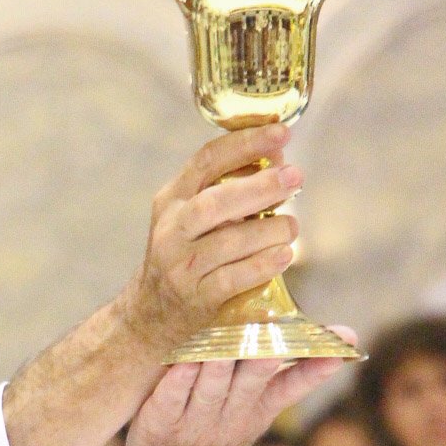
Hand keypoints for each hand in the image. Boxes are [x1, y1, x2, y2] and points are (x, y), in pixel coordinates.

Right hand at [123, 125, 301, 362]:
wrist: (151, 313)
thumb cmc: (184, 255)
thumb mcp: (191, 216)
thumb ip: (229, 187)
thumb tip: (278, 158)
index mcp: (171, 200)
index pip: (205, 161)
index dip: (244, 144)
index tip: (280, 132)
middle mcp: (171, 230)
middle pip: (214, 203)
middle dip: (259, 187)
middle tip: (294, 178)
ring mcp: (181, 266)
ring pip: (228, 242)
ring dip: (268, 230)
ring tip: (292, 226)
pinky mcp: (196, 298)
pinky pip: (233, 279)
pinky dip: (262, 265)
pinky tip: (284, 255)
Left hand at [124, 343, 355, 445]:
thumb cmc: (214, 438)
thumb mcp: (254, 417)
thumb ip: (282, 381)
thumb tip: (325, 346)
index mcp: (257, 411)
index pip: (292, 386)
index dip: (316, 367)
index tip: (342, 346)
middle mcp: (230, 417)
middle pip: (252, 380)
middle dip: (264, 354)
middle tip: (272, 326)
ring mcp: (196, 422)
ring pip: (213, 385)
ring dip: (221, 359)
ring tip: (229, 332)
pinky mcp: (160, 423)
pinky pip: (172, 397)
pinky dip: (178, 379)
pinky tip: (182, 360)